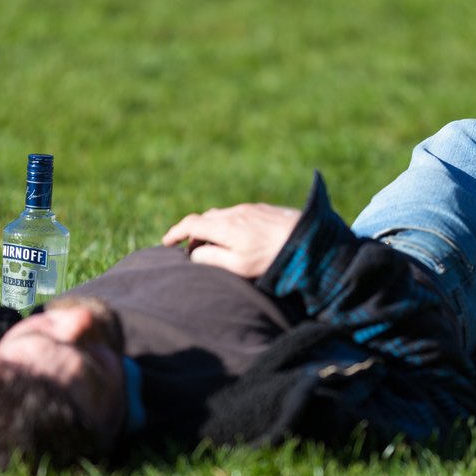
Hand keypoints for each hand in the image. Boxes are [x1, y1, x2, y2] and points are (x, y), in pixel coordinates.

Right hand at [161, 203, 299, 277]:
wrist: (310, 239)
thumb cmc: (273, 258)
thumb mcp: (238, 266)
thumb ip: (212, 259)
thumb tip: (194, 255)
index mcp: (224, 226)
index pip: (190, 224)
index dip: (175, 233)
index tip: (165, 243)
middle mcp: (234, 213)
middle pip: (205, 218)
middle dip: (193, 233)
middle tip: (191, 251)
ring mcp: (250, 209)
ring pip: (222, 215)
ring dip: (212, 228)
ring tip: (215, 247)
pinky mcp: (264, 209)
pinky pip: (239, 214)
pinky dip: (229, 225)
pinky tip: (240, 239)